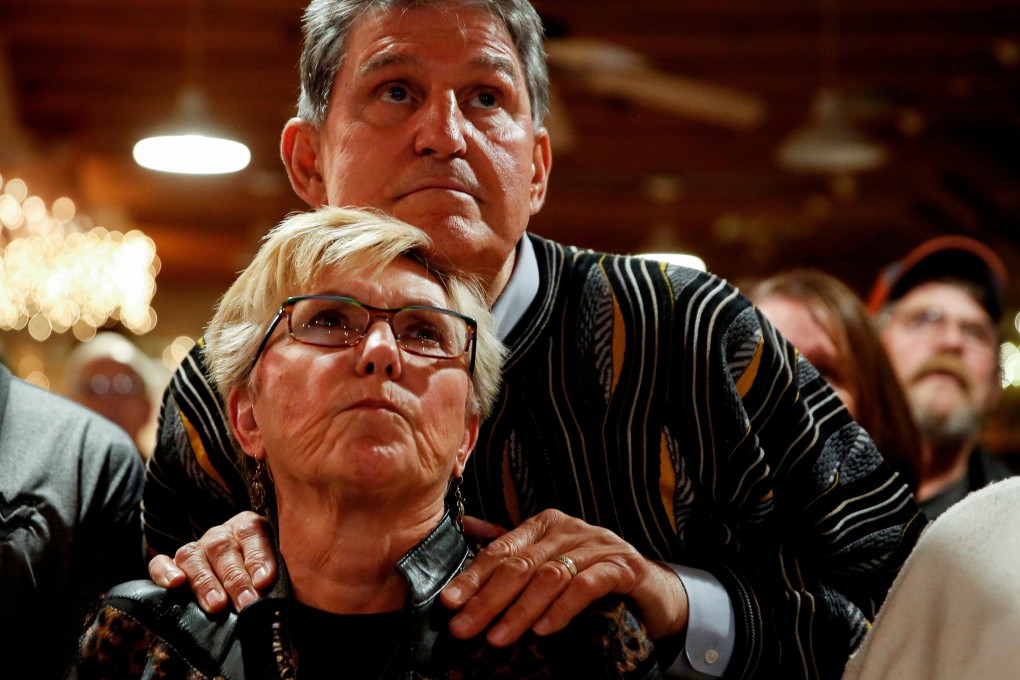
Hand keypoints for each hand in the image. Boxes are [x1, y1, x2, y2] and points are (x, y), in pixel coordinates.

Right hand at [147, 511, 276, 612]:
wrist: (246, 588)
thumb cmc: (264, 581)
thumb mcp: (279, 574)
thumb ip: (279, 578)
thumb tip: (276, 593)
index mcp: (249, 527)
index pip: (253, 533)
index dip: (258, 557)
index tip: (264, 582)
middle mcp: (221, 534)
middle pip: (223, 548)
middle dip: (236, 579)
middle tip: (246, 603)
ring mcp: (196, 549)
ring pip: (193, 556)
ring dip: (205, 582)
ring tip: (217, 605)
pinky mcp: (174, 566)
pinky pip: (161, 563)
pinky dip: (165, 571)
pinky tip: (175, 584)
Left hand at [440, 509, 688, 645]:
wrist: (651, 590)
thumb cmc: (592, 575)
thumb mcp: (549, 560)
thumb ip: (511, 548)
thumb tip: (466, 529)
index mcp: (545, 525)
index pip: (501, 549)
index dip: (473, 577)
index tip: (449, 603)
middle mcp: (570, 529)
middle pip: (520, 564)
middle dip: (488, 599)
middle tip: (464, 627)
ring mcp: (598, 545)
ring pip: (550, 576)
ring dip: (520, 610)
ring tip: (498, 637)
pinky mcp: (623, 567)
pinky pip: (587, 585)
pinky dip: (562, 608)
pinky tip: (544, 628)